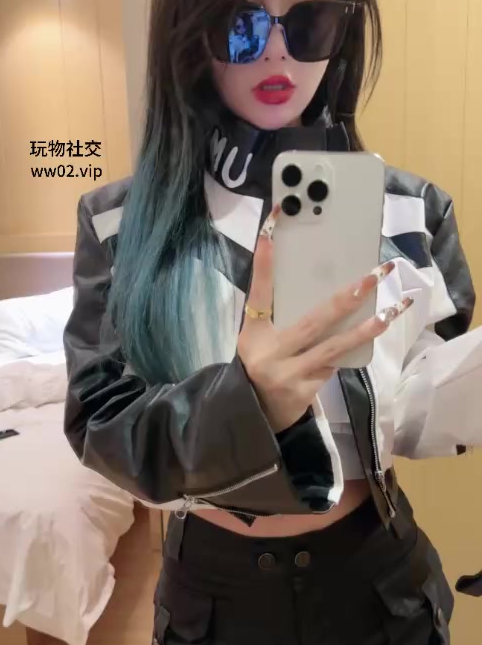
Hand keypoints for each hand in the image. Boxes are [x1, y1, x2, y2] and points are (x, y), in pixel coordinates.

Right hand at [238, 206, 411, 432]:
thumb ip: (279, 315)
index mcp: (254, 332)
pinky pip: (334, 365)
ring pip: (334, 347)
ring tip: (390, 310)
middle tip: (373, 276)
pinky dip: (352, 350)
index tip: (270, 232)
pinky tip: (372, 334)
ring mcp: (289, 373)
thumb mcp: (258, 338)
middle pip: (314, 320)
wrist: (253, 412)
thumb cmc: (260, 364)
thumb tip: (318, 284)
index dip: (263, 263)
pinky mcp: (305, 390)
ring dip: (366, 329)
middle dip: (347, 297)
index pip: (259, 292)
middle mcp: (270, 351)